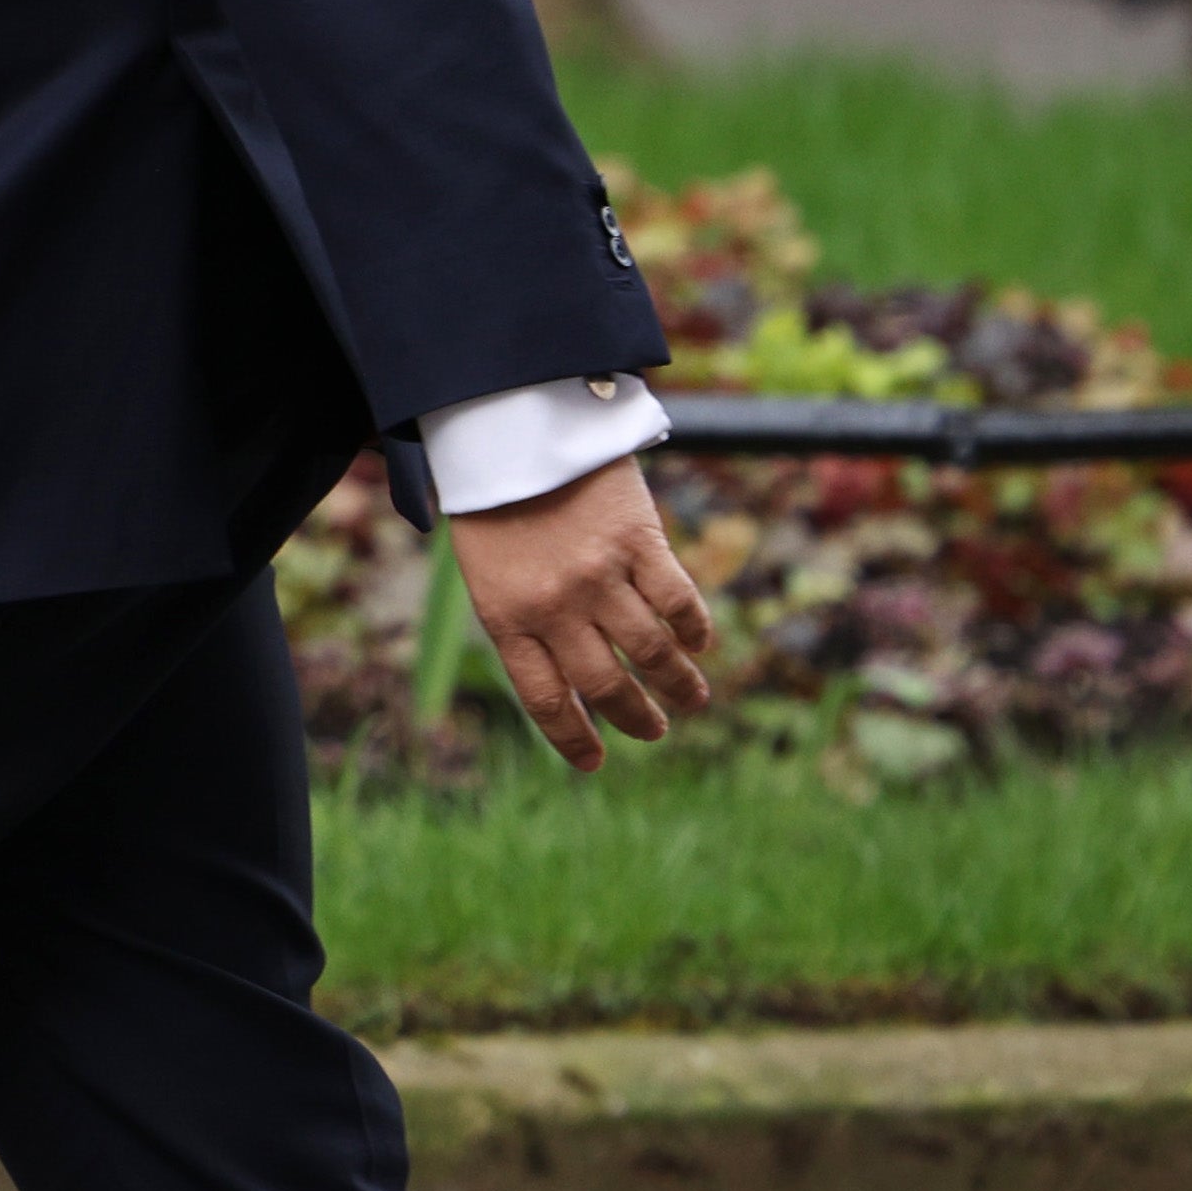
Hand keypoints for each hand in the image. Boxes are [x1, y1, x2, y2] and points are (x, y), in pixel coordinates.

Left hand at [444, 453, 714, 772]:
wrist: (514, 427)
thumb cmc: (496, 504)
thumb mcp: (491, 571)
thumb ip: (525, 621)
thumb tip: (571, 679)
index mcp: (507, 618)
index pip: (546, 699)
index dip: (574, 738)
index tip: (596, 763)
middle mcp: (554, 606)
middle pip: (605, 684)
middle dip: (636, 717)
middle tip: (656, 730)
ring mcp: (599, 574)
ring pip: (651, 650)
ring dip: (678, 684)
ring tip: (693, 699)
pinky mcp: (637, 540)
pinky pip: (677, 600)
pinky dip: (694, 629)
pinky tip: (700, 644)